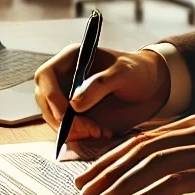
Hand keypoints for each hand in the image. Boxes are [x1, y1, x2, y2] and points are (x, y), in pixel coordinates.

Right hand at [33, 46, 170, 139]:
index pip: (46, 76)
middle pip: (45, 100)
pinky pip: (66, 128)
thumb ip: (100, 85)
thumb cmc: (137, 71)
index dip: (51, 97)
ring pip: (53, 118)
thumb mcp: (124, 73)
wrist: (150, 86)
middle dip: (62, 120)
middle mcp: (64, 77)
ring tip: (100, 131)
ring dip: (72, 131)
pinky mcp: (74, 113)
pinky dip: (79, 135)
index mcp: (72, 58)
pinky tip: (101, 132)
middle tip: (88, 130)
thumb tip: (74, 103)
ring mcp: (67, 96)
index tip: (66, 116)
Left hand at [74, 115, 194, 194]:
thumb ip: (190, 155)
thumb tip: (157, 175)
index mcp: (191, 125)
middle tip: (84, 189)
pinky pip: (179, 178)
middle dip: (107, 169)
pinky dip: (154, 191)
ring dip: (123, 181)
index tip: (89, 174)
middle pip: (139, 149)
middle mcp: (194, 131)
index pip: (141, 140)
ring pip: (153, 162)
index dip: (111, 157)